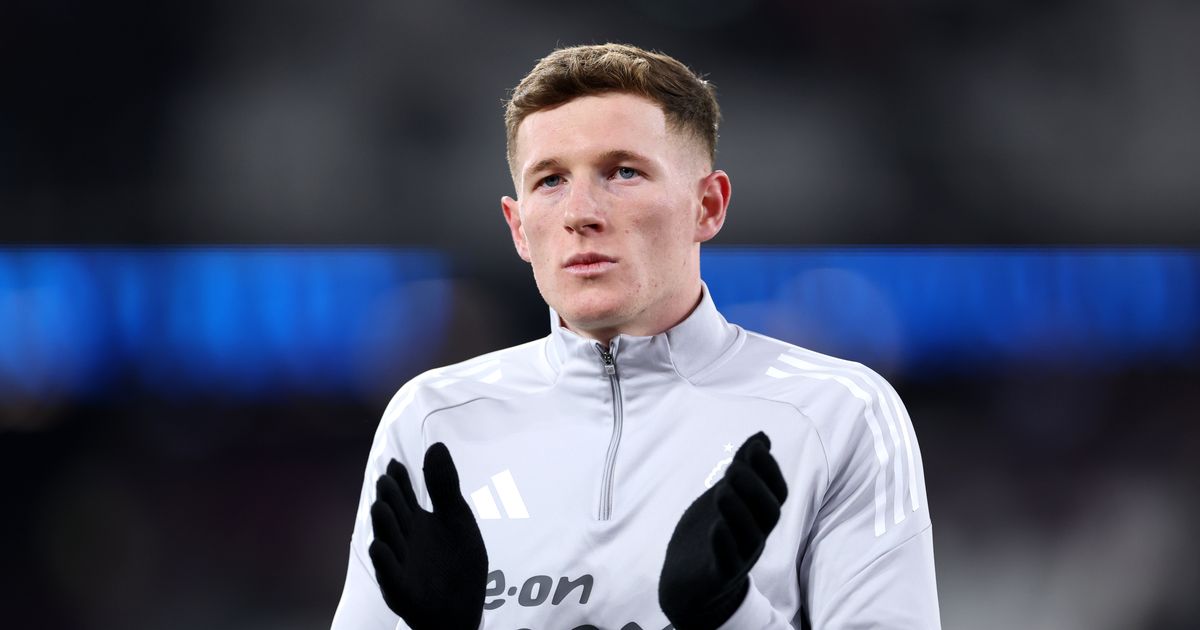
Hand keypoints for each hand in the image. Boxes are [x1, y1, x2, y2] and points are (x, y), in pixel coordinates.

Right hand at [368, 443, 487, 629]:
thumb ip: (445, 486)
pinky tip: (381, 546)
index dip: (399, 480)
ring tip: (381, 506)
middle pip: (393, 514)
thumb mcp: (457, 520)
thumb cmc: (457, 563)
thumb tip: (436, 445)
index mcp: (415, 519)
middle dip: (389, 498)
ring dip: (383, 525)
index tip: (396, 464)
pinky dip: (384, 562)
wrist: (464, 610)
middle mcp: (403, 539)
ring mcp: (400, 564)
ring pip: (386, 541)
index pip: (403, 494)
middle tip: (386, 480)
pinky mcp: (401, 590)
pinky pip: (389, 575)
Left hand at [658, 431, 787, 629]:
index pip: (777, 492)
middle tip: (732, 467)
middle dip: (754, 486)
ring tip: (721, 490)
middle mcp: (755, 537)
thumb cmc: (711, 533)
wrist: (688, 583)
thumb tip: (762, 437)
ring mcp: (739, 557)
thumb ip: (743, 469)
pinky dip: (724, 543)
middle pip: (770, 513)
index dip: (770, 469)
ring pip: (751, 537)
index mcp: (758, 516)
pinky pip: (728, 562)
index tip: (755, 447)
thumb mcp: (724, 495)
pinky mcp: (719, 575)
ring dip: (739, 511)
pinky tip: (715, 527)